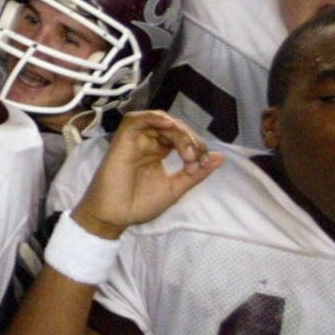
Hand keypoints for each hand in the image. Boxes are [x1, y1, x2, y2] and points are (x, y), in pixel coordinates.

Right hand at [72, 110, 221, 238]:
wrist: (115, 216)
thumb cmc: (139, 205)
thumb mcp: (175, 188)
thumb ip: (196, 173)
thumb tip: (220, 157)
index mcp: (158, 152)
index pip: (181, 136)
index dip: (195, 145)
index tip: (200, 165)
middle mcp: (147, 142)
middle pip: (173, 127)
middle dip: (189, 139)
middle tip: (192, 159)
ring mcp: (134, 140)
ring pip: (158, 121)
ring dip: (177, 130)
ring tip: (186, 150)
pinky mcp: (122, 140)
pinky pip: (136, 120)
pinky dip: (153, 118)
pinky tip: (168, 125)